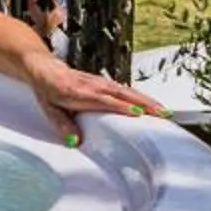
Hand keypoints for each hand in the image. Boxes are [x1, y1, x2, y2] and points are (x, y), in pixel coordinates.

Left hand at [21, 54, 168, 146]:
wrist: (45, 68)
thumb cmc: (48, 91)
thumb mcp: (49, 110)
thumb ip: (62, 125)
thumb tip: (75, 141)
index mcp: (79, 93)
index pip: (104, 101)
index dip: (121, 107)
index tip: (138, 115)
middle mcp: (94, 86)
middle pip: (123, 94)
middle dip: (144, 104)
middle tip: (163, 114)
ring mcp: (101, 82)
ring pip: (128, 91)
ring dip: (147, 100)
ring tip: (165, 111)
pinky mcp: (105, 82)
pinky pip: (126, 90)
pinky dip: (141, 96)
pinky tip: (152, 105)